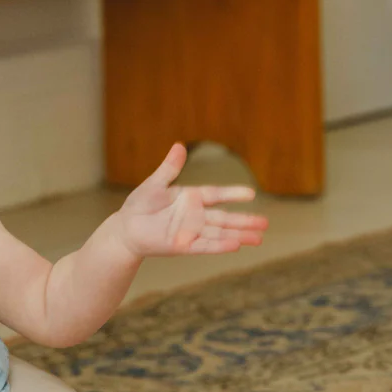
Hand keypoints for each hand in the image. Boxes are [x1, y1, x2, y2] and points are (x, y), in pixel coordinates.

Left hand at [115, 144, 268, 257]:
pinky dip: (219, 246)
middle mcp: (195, 216)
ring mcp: (190, 232)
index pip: (216, 195)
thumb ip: (169, 169)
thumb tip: (179, 145)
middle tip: (265, 223)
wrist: (125, 229)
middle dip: (244, 221)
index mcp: (191, 198)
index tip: (251, 194)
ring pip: (219, 233)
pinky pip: (204, 246)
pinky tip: (236, 245)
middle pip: (224, 218)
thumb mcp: (154, 184)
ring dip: (238, 236)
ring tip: (259, 238)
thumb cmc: (139, 205)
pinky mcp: (182, 246)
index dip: (233, 194)